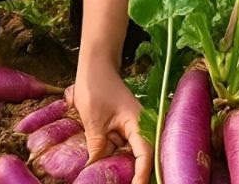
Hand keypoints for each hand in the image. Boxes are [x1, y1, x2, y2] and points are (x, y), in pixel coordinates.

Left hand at [72, 63, 152, 183]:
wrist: (95, 66)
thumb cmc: (96, 87)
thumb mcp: (93, 121)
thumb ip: (97, 148)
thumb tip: (94, 170)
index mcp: (138, 124)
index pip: (145, 155)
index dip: (141, 175)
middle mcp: (139, 128)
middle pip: (139, 158)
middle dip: (131, 173)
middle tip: (118, 183)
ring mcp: (131, 128)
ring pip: (128, 154)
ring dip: (120, 165)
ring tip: (110, 178)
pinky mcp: (121, 128)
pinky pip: (120, 147)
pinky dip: (112, 156)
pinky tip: (101, 165)